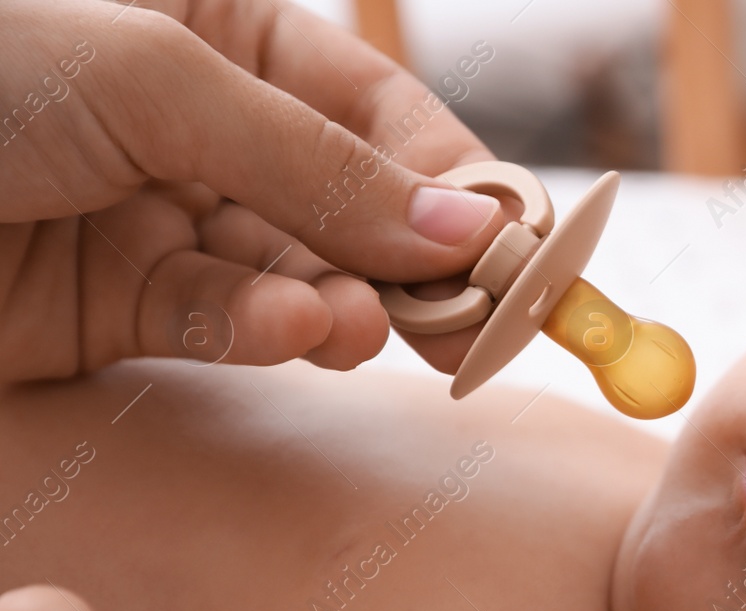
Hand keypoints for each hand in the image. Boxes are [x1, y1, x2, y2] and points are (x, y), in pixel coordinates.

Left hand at [0, 0, 509, 382]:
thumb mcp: (153, 81)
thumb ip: (314, 162)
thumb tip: (460, 226)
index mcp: (218, 27)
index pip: (376, 108)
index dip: (453, 174)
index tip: (516, 246)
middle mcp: (199, 124)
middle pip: (349, 201)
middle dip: (407, 257)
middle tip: (472, 317)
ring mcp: (159, 216)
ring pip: (293, 272)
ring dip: (337, 303)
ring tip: (363, 327)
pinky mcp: (116, 306)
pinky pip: (221, 321)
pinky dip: (263, 331)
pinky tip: (294, 332)